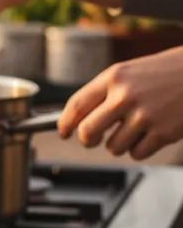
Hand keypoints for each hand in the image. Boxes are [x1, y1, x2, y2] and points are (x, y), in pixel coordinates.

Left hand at [58, 47, 182, 159]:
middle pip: (88, 132)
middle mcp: (126, 96)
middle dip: (87, 140)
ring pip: (113, 147)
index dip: (64, 123)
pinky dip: (140, 149)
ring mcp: (145, 115)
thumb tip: (78, 120)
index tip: (63, 133)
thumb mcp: (129, 73)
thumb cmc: (163, 73)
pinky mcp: (163, 132)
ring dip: (119, 144)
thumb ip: (104, 93)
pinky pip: (136, 154)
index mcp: (114, 77)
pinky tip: (150, 133)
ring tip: (134, 128)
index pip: (76, 105)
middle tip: (92, 140)